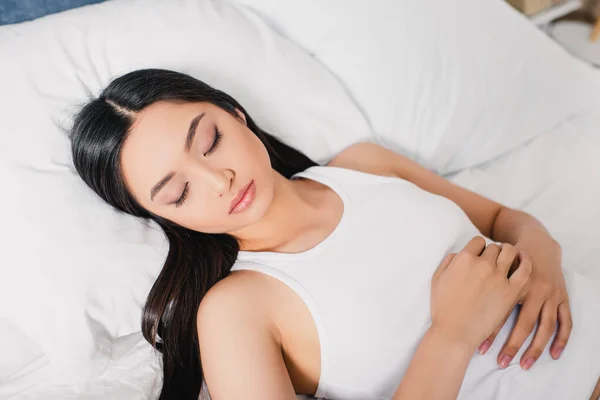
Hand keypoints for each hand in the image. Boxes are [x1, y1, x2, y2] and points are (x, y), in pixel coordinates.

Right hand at [430, 237, 531, 353]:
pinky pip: (524, 270)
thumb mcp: (438, 279)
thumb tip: (458, 254)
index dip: (479, 248)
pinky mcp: (511, 291)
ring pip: (510, 253)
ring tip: (509, 258)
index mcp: (464, 259)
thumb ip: (449, 261)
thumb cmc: (443, 307)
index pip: (478, 241)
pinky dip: (526, 261)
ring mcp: (498, 277)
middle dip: (493, 252)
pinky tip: (524, 260)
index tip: (479, 255)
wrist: (455, 332)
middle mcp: (482, 264)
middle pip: (494, 247)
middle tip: (493, 261)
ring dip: (509, 253)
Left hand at [477, 237, 571, 370]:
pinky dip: (560, 340)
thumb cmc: (505, 259)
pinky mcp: (562, 297)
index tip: (480, 349)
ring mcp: (549, 294)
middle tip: (500, 362)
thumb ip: (471, 276)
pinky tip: (553, 355)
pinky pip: (565, 322)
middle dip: (512, 345)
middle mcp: (533, 287)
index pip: (499, 309)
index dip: (489, 331)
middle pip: (523, 322)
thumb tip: (450, 294)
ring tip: (521, 364)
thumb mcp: (489, 263)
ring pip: (543, 326)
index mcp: (511, 278)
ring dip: (534, 349)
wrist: (537, 246)